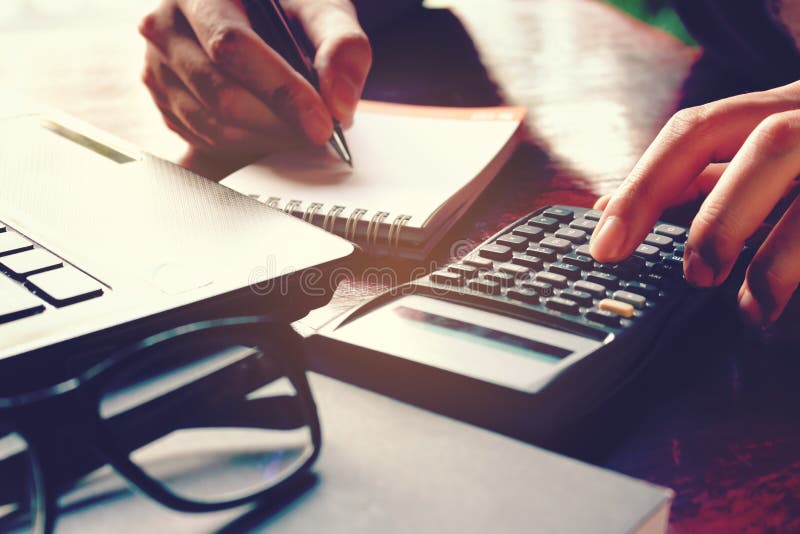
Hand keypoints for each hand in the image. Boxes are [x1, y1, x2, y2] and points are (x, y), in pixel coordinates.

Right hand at [139, 0, 370, 155]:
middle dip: (280, 123)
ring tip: (301, 128)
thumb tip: (339, 102)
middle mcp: (165, 22)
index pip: (233, 46)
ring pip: (213, 124)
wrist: (255, 17)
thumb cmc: (288, 10)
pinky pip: (205, 138)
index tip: (322, 124)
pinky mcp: (161, 97)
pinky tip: (274, 128)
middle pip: (221, 94)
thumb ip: (343, 45)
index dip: (282, 91)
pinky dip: (248, 143)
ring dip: (267, 138)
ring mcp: (156, 63)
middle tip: (319, 132)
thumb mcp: (323, 11)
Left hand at [590, 81, 799, 325]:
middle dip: (723, 215)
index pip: (695, 131)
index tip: (603, 245)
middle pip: (771, 145)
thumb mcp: (759, 152)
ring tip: (751, 313)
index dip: (643, 187)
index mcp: (777, 106)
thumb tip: (609, 209)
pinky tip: (791, 314)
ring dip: (779, 261)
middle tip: (696, 276)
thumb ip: (697, 177)